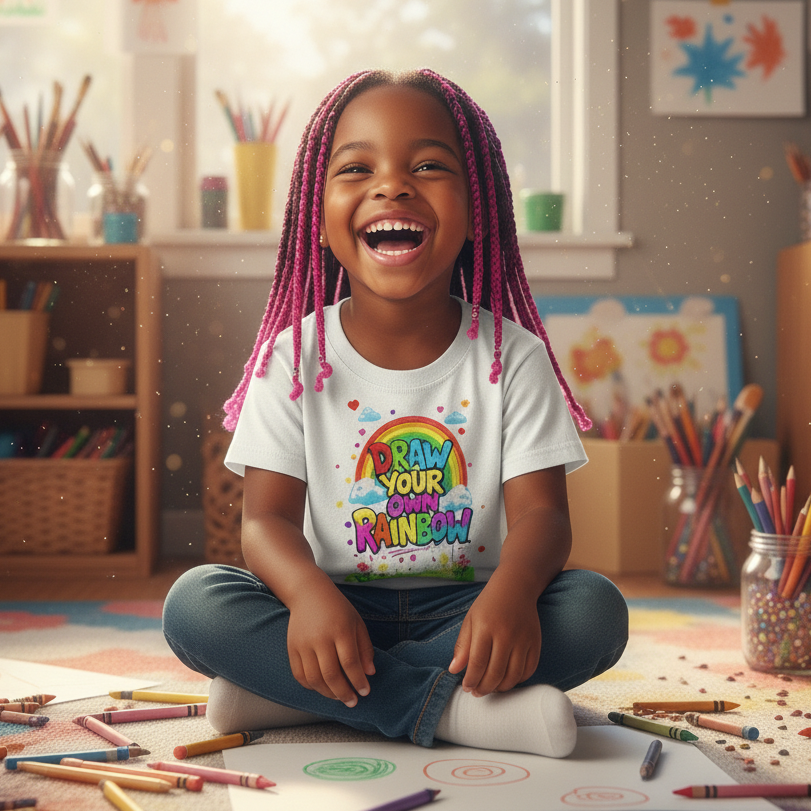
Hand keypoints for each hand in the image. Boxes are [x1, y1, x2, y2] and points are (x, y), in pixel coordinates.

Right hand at [286, 582, 375, 706]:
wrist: (308, 593)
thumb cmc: (337, 608)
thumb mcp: (357, 623)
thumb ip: (364, 648)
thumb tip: (369, 673)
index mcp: (341, 630)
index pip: (350, 663)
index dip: (358, 681)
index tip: (365, 691)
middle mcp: (321, 638)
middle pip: (331, 675)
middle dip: (344, 693)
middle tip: (352, 701)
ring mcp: (304, 644)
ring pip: (314, 679)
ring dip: (328, 693)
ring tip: (339, 697)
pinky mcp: (292, 648)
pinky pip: (300, 675)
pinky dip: (311, 686)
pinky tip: (322, 688)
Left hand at [447, 578, 540, 696]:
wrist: (516, 587)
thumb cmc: (489, 604)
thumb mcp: (470, 620)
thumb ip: (462, 645)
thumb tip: (454, 670)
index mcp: (486, 628)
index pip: (477, 663)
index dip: (471, 680)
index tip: (466, 687)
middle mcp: (506, 635)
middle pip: (495, 673)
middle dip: (484, 688)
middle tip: (477, 692)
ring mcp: (523, 640)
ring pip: (513, 676)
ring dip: (500, 688)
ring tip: (491, 688)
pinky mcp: (535, 643)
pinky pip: (528, 670)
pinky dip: (518, 680)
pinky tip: (507, 679)